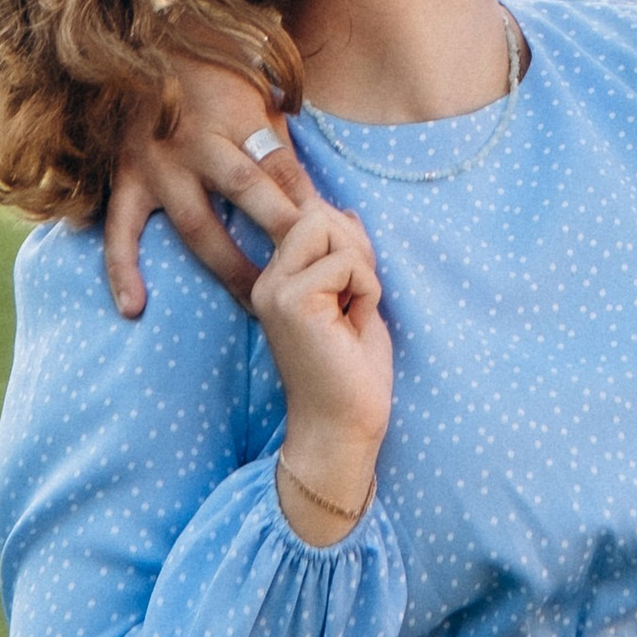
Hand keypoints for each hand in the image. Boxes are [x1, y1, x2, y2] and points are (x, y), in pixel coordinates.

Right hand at [103, 56, 322, 316]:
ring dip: (227, 268)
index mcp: (236, 116)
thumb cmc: (213, 70)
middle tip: (308, 280)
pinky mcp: (125, 177)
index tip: (333, 239)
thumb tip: (314, 193)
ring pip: (196, 226)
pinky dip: (122, 269)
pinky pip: (120, 230)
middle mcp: (197, 142)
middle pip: (246, 195)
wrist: (142, 39)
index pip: (280, 167)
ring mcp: (158, 164)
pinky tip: (133, 307)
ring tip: (254, 306)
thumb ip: (279, 139)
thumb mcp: (255, 91)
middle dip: (279, 238)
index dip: (307, 204)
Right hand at [252, 196, 391, 533]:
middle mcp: (268, 279)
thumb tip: (343, 209)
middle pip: (318, 211)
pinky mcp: (292, 301)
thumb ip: (342, 253)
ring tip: (354, 311)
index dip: (348, 236)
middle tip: (358, 299)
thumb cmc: (353, 369)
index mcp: (278, 277)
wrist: (343, 428)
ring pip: (330, 227)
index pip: (309, 212)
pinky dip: (367, 290)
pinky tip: (355, 324)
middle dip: (356, 247)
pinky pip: (347, 263)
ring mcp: (275, 289)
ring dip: (362, 268)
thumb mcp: (352, 295)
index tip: (355, 284)